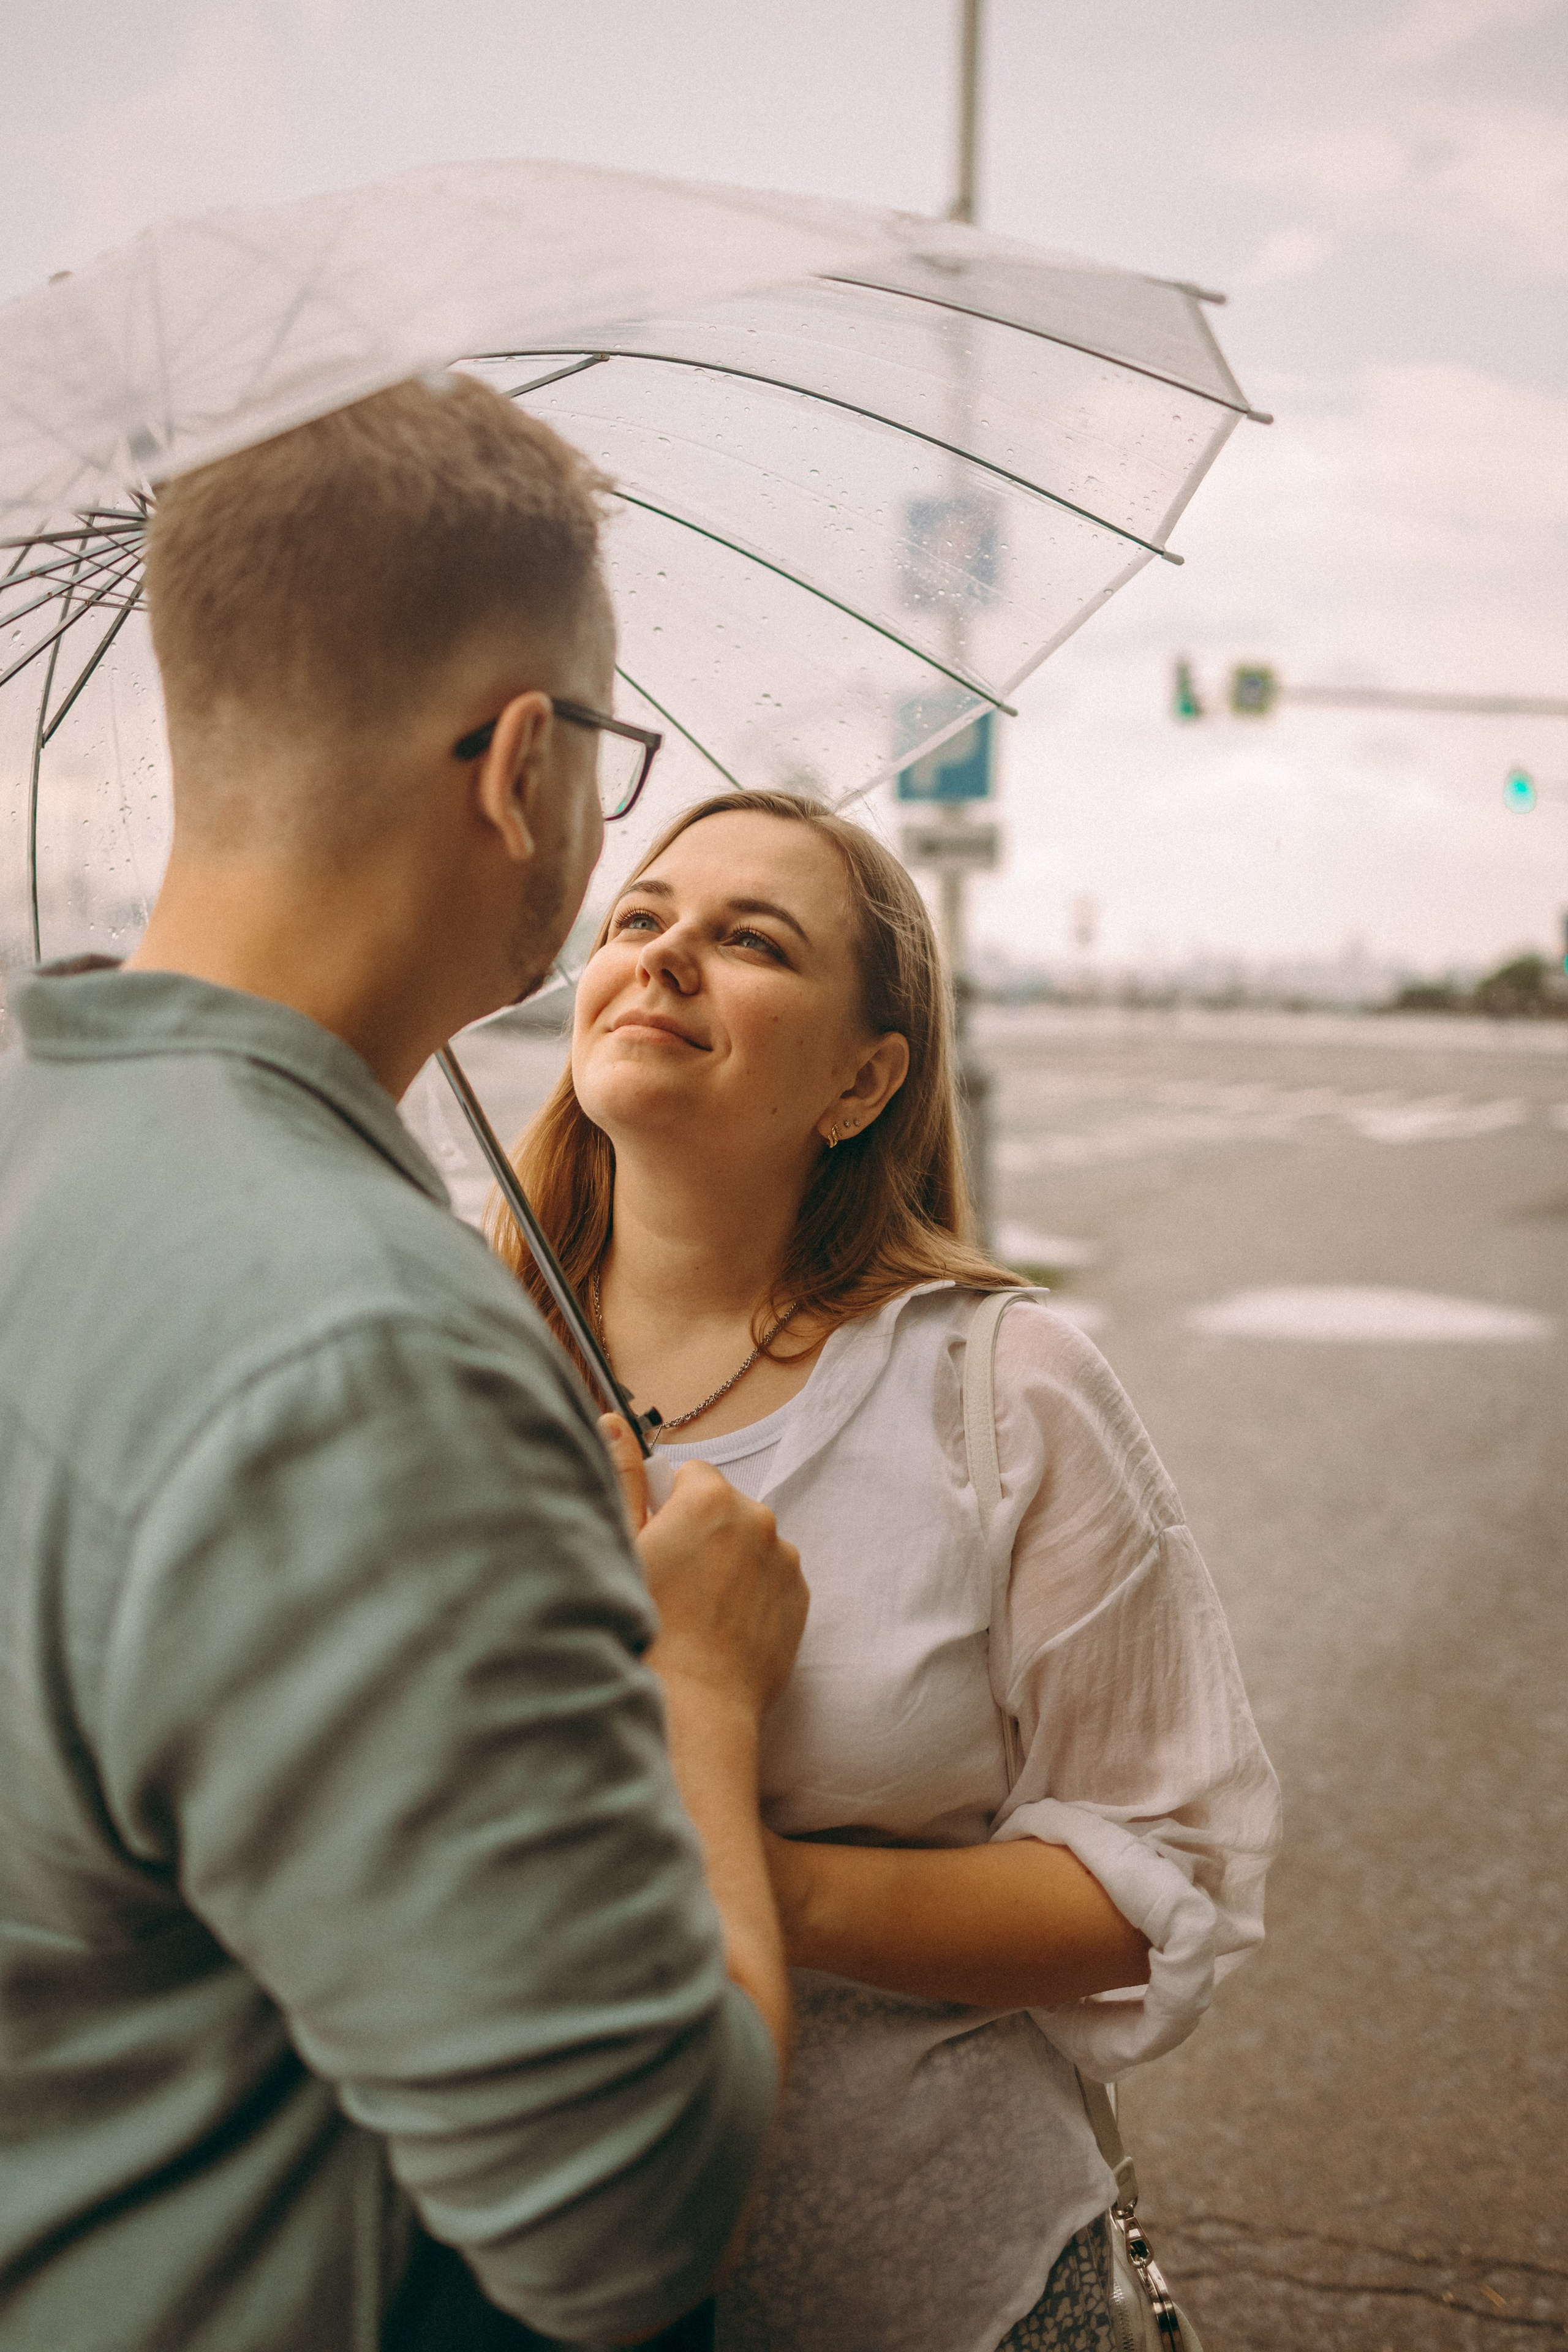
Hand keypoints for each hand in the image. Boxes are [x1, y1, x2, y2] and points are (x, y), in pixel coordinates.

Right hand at [602, 1424, 806, 1722]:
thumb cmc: (644, 1628)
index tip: (655, 1543)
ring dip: (728, 1563)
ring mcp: (785, 1561)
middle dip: (701, 1533)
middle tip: (671, 1582)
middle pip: (723, 1508)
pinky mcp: (800, 1599)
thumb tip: (614, 1422)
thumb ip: (622, 1476)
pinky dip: (751, 1593)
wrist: (691, 1709)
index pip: (690, 1474)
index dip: (667, 1507)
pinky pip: (771, 1579)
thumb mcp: (620, 1545)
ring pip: (749, 1545)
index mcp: (710, 1497)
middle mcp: (758, 1518)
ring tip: (696, 1610)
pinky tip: (721, 1625)